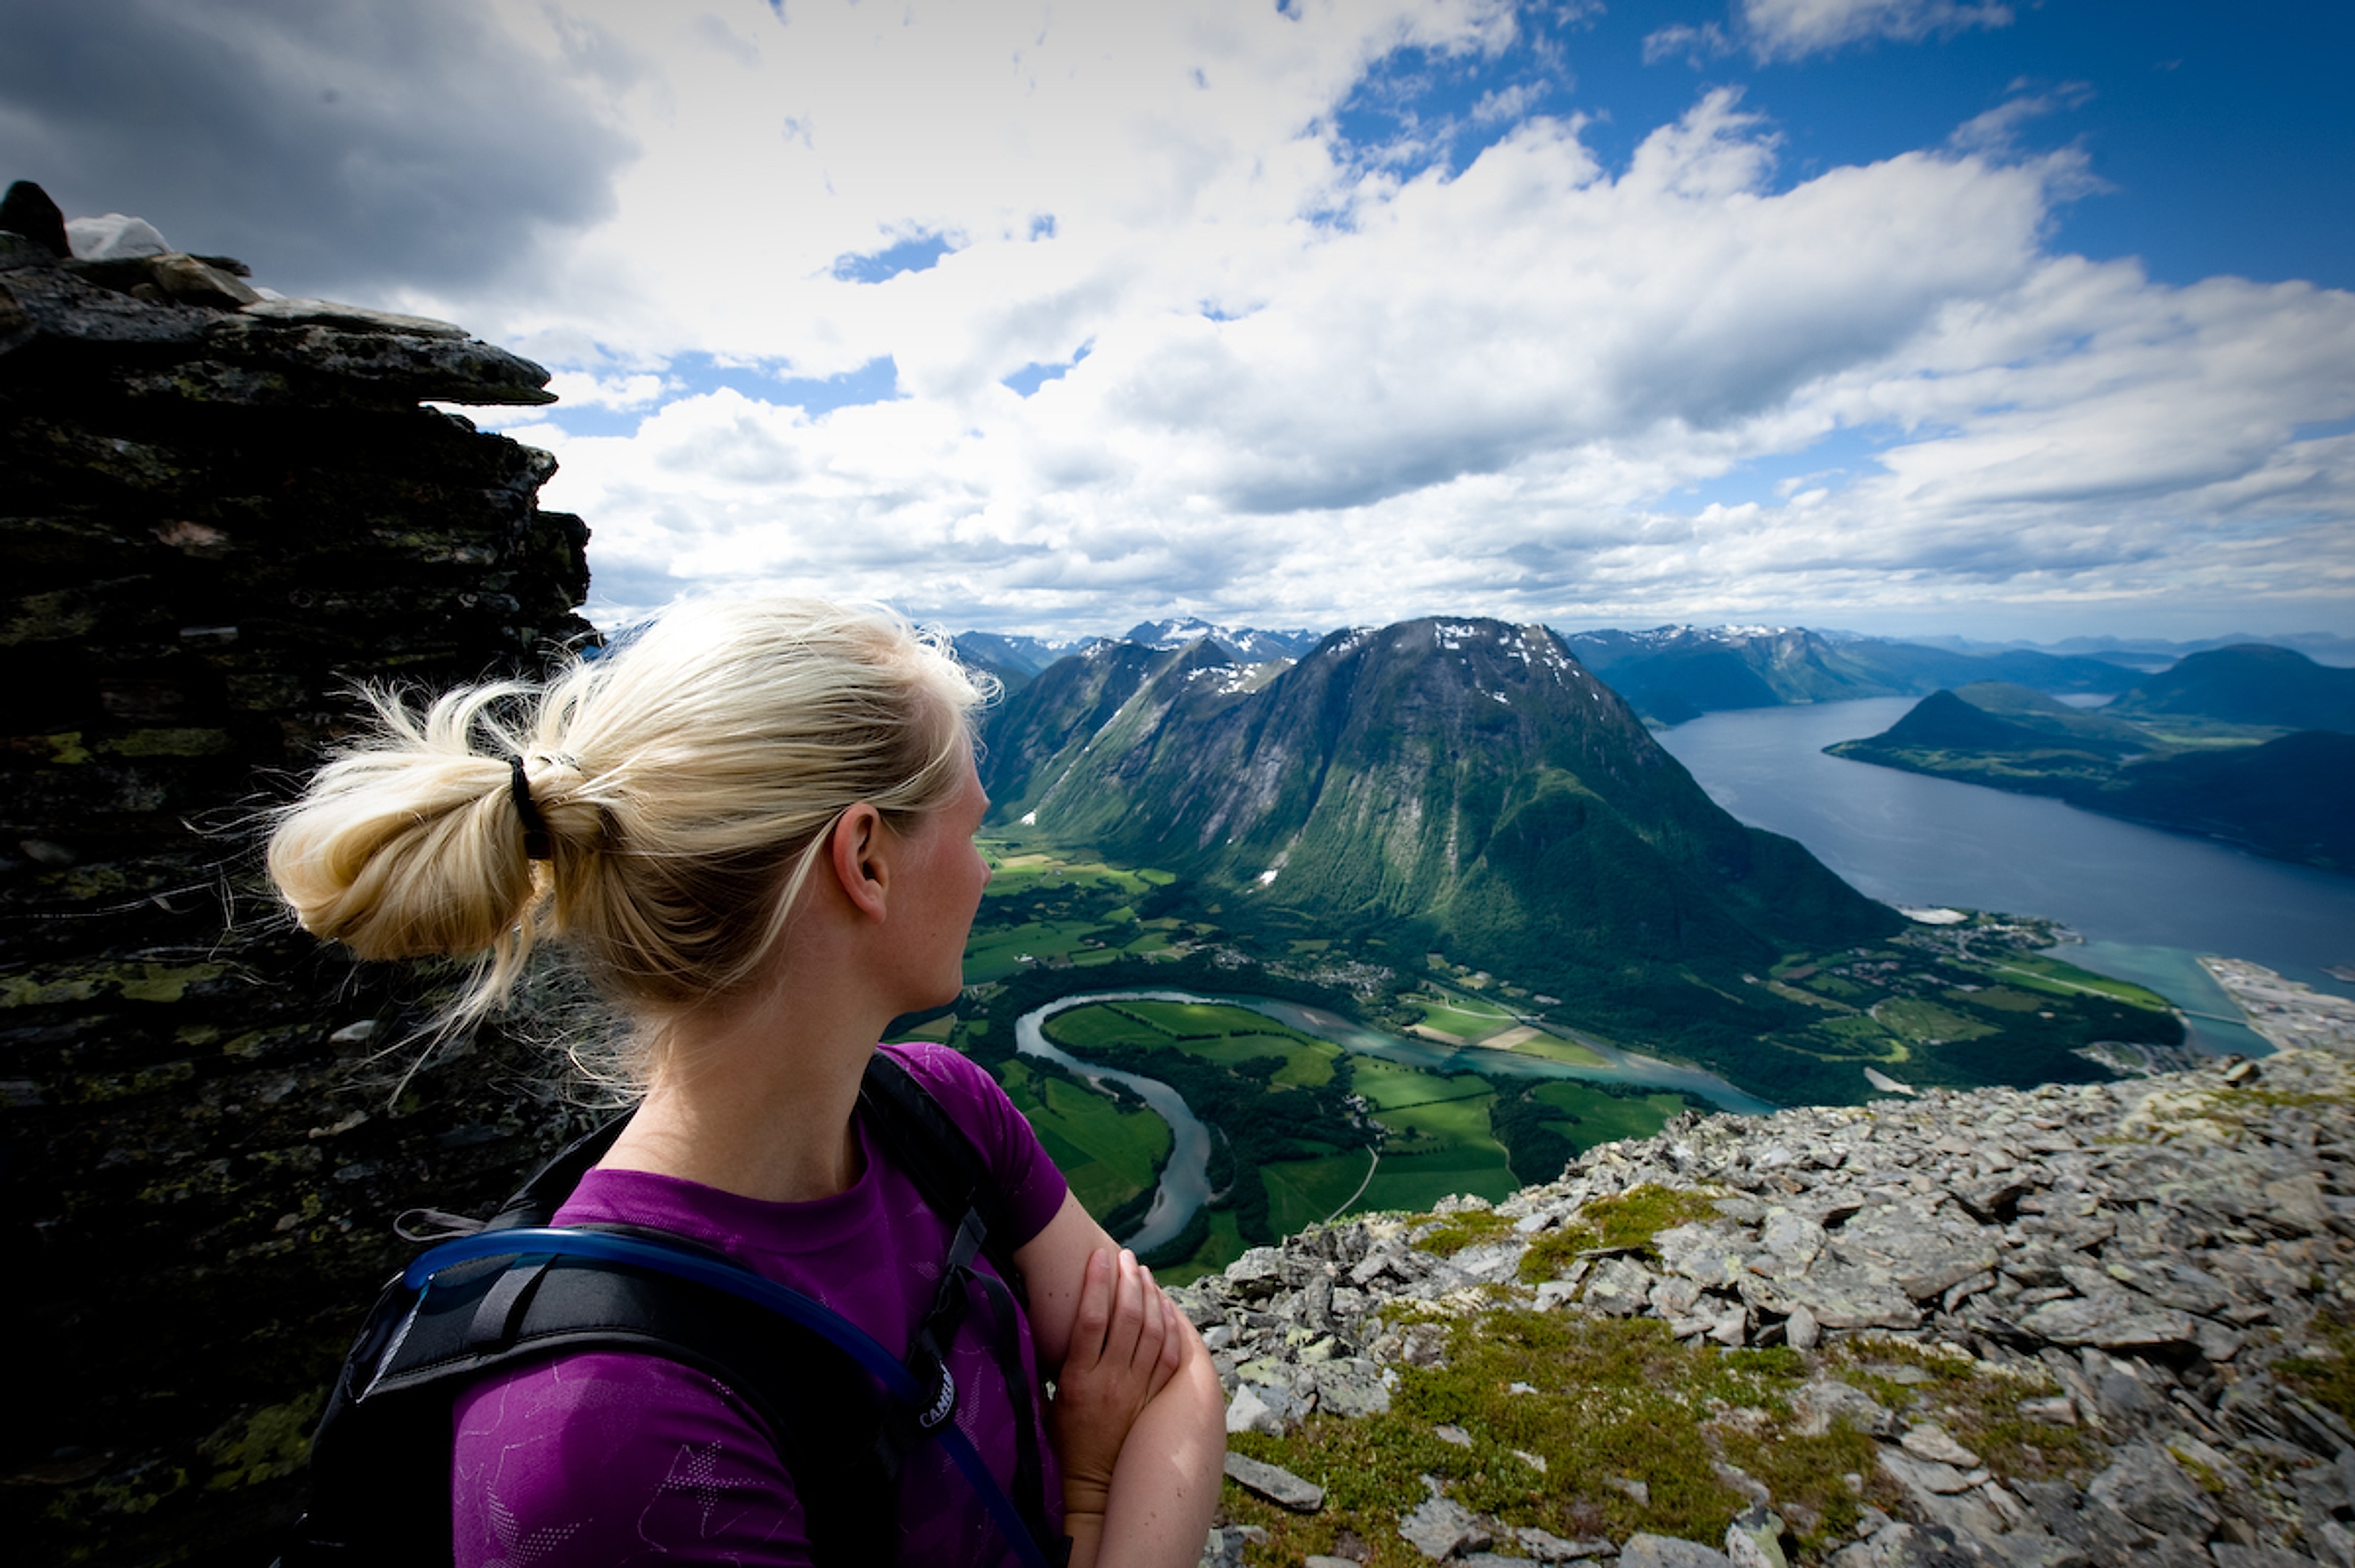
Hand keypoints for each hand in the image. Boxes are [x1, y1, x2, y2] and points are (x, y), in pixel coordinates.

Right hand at [1046, 1247, 1186, 1519]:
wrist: (1096, 1481)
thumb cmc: (1065, 1439)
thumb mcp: (1047, 1402)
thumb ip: (1049, 1365)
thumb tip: (1039, 1325)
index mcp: (1079, 1379)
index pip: (1091, 1320)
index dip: (1096, 1283)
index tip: (1099, 1256)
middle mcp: (1112, 1380)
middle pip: (1127, 1319)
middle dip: (1129, 1281)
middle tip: (1127, 1257)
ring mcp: (1138, 1389)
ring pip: (1154, 1332)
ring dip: (1151, 1297)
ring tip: (1145, 1274)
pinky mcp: (1155, 1397)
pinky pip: (1171, 1355)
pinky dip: (1172, 1327)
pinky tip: (1167, 1307)